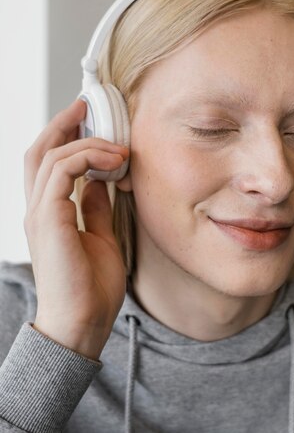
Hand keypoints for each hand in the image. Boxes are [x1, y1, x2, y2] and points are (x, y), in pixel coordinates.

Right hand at [24, 98, 129, 359]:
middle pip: (39, 150)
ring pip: (50, 154)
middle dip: (65, 123)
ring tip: (117, 140)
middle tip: (91, 106)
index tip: (93, 121)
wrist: (82, 325)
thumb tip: (100, 182)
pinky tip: (115, 162)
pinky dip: (87, 157)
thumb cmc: (92, 289)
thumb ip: (96, 208)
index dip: (66, 136)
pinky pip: (62, 171)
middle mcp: (38, 209)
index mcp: (48, 214)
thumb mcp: (101, 238)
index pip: (48, 163)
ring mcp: (39, 213)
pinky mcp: (48, 219)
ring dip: (85, 140)